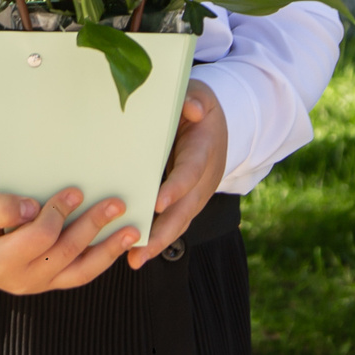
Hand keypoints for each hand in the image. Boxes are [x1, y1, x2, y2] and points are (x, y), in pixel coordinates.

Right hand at [0, 184, 138, 292]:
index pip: (39, 237)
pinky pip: (80, 274)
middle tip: (115, 204)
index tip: (73, 192)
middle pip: (65, 252)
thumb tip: (31, 208)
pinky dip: (101, 259)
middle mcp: (23, 279)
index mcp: (0, 261)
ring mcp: (39, 284)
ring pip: (80, 272)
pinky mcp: (50, 281)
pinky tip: (117, 244)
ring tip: (132, 232)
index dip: (58, 214)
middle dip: (92, 226)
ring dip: (108, 251)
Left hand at [127, 80, 227, 269]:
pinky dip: (158, 238)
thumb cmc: (200, 107)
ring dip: (159, 242)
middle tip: (142, 251)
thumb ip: (195, 98)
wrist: (218, 125)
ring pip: (180, 222)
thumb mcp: (200, 94)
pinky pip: (174, 222)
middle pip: (186, 209)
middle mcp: (204, 178)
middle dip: (164, 231)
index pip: (191, 171)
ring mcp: (197, 193)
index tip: (158, 203)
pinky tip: (136, 253)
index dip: (176, 188)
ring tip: (135, 261)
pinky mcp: (188, 201)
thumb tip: (192, 108)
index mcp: (205, 149)